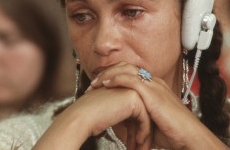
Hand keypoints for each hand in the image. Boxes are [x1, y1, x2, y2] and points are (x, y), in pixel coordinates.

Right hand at [33, 84, 151, 149]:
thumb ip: (123, 112)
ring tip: (141, 149)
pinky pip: (145, 119)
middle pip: (143, 112)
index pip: (137, 108)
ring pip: (147, 116)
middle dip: (142, 132)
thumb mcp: (111, 111)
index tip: (136, 141)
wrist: (82, 117)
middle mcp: (128, 85)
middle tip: (141, 147)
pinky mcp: (134, 98)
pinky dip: (144, 133)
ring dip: (145, 135)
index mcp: (122, 87)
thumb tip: (134, 126)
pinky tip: (138, 142)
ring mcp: (132, 89)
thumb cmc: (90, 116)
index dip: (137, 127)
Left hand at [88, 62, 228, 149]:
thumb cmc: (171, 132)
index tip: (98, 84)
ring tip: (95, 83)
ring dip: (108, 75)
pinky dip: (116, 80)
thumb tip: (117, 117)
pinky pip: (131, 80)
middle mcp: (154, 82)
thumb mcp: (147, 120)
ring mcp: (154, 85)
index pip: (130, 72)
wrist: (188, 137)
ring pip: (126, 71)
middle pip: (126, 67)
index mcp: (154, 86)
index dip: (113, 75)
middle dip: (107, 73)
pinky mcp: (153, 93)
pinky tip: (106, 84)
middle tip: (93, 82)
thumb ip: (134, 114)